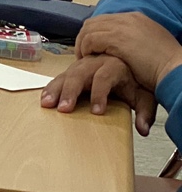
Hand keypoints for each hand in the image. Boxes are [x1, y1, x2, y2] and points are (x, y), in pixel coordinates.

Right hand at [41, 53, 158, 135]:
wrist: (129, 66)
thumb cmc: (135, 82)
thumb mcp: (144, 96)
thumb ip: (145, 112)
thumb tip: (143, 129)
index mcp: (114, 66)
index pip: (103, 77)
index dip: (99, 94)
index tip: (97, 112)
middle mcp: (95, 63)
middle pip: (79, 73)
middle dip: (70, 91)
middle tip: (64, 109)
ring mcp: (82, 66)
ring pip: (66, 74)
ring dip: (55, 89)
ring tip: (47, 104)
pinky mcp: (73, 71)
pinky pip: (60, 77)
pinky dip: (51, 88)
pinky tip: (45, 98)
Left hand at [74, 12, 181, 91]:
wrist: (176, 70)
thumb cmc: (167, 65)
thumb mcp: (150, 44)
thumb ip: (135, 40)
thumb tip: (123, 48)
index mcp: (137, 18)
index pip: (106, 20)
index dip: (96, 33)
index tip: (93, 46)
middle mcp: (128, 18)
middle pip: (95, 22)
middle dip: (85, 37)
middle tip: (84, 52)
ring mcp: (122, 27)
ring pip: (89, 29)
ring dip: (83, 43)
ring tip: (84, 57)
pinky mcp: (116, 39)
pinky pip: (91, 40)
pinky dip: (86, 49)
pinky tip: (89, 59)